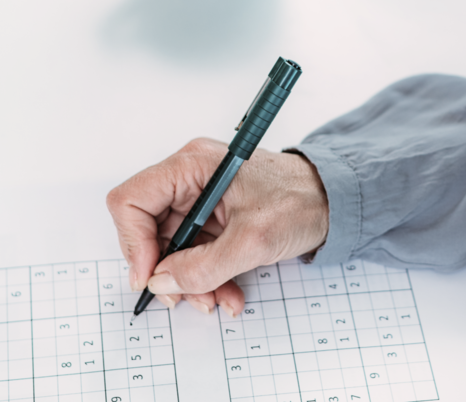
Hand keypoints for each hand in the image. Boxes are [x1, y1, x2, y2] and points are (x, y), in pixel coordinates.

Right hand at [106, 138, 328, 316]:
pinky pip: (193, 252)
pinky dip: (206, 277)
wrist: (334, 201)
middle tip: (184, 298)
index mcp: (193, 165)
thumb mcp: (253, 241)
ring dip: (190, 281)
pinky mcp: (212, 216)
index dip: (133, 242)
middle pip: (148, 230)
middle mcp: (190, 177)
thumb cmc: (301, 202)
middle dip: (167, 271)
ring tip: (217, 300)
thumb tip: (162, 282)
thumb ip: (204, 267)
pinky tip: (228, 292)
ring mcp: (199, 197)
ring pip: (171, 248)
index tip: (150, 277)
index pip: (132, 199)